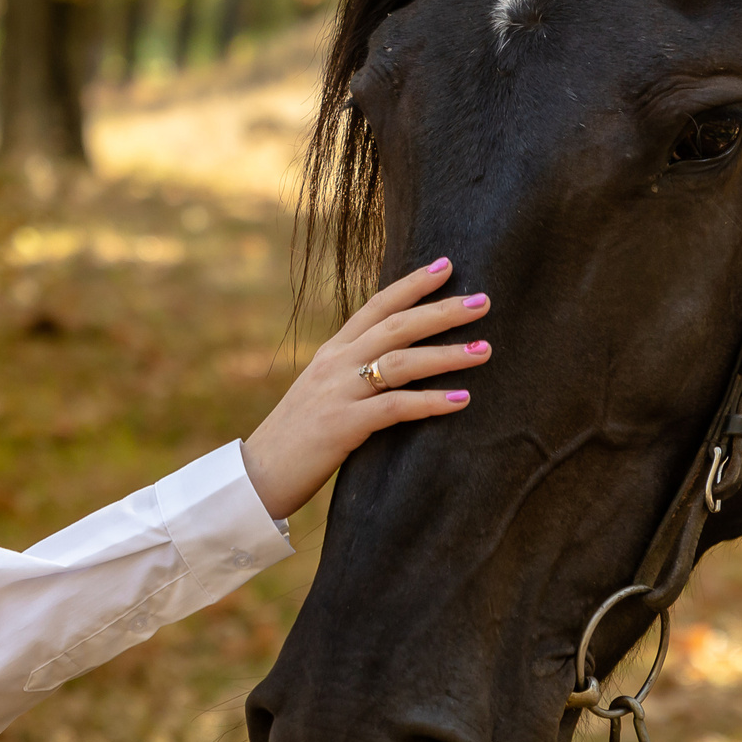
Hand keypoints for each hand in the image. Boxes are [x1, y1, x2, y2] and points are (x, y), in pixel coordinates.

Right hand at [240, 257, 490, 520]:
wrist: (257, 476)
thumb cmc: (296, 440)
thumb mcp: (322, 394)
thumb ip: (353, 376)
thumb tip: (396, 368)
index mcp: (331, 353)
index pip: (376, 306)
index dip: (412, 284)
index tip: (446, 265)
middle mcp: (335, 364)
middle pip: (396, 325)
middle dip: (442, 310)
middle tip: (484, 300)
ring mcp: (337, 392)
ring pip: (401, 361)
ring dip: (447, 354)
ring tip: (484, 350)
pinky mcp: (342, 425)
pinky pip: (395, 406)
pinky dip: (431, 402)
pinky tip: (462, 400)